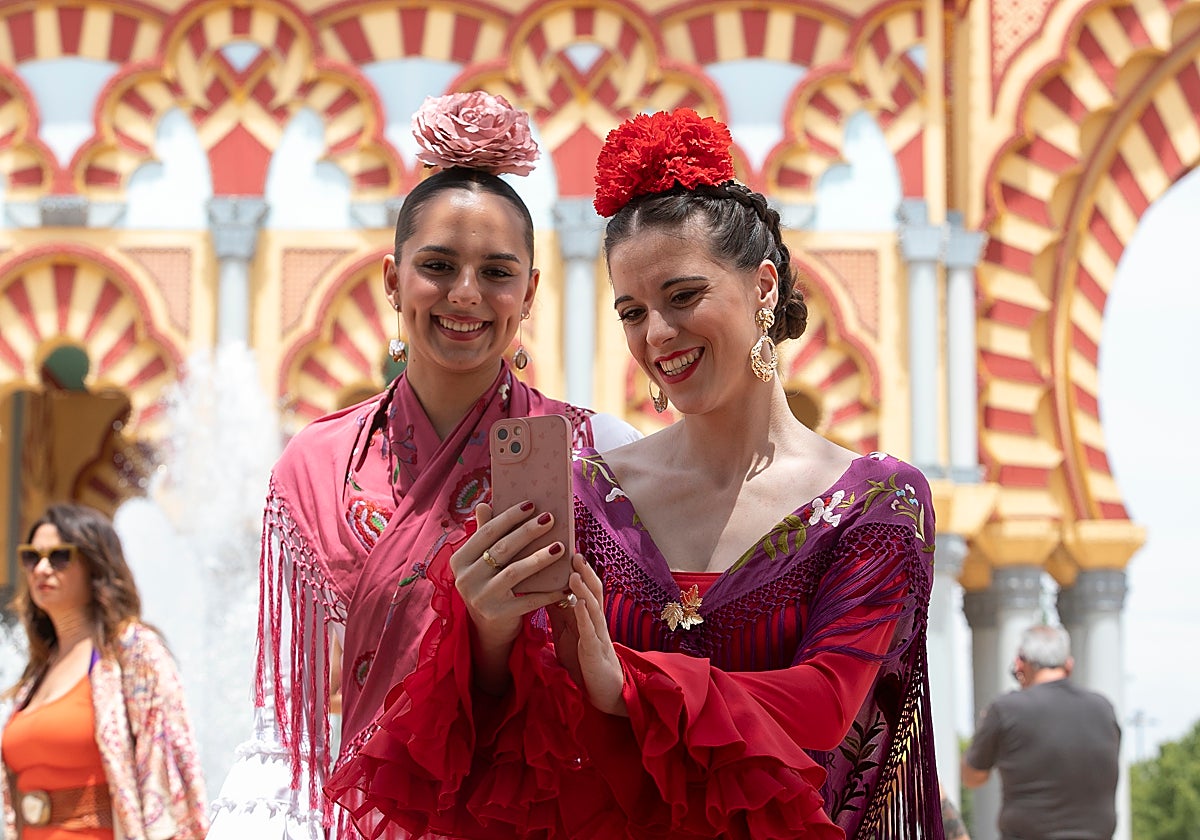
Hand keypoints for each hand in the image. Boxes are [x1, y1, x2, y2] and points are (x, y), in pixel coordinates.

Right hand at [451, 502, 572, 691]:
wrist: (488, 628)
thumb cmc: (489, 584)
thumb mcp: (481, 562)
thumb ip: (484, 534)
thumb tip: (484, 504)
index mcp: (459, 561)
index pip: (486, 533)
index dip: (509, 517)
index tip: (532, 504)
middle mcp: (465, 579)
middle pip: (502, 549)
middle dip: (528, 532)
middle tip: (550, 518)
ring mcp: (481, 598)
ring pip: (515, 572)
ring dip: (540, 557)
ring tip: (561, 546)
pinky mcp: (498, 615)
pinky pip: (528, 600)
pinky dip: (548, 592)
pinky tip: (565, 583)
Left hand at [564, 554, 626, 715]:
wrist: (601, 688)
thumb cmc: (583, 657)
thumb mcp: (566, 630)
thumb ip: (557, 610)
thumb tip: (541, 587)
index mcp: (587, 614)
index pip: (584, 585)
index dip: (578, 567)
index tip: (567, 546)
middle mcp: (595, 619)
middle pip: (593, 590)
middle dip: (584, 571)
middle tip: (573, 551)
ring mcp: (596, 634)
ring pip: (593, 606)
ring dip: (584, 589)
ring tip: (574, 573)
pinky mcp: (594, 650)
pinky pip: (590, 630)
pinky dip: (584, 615)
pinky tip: (579, 604)